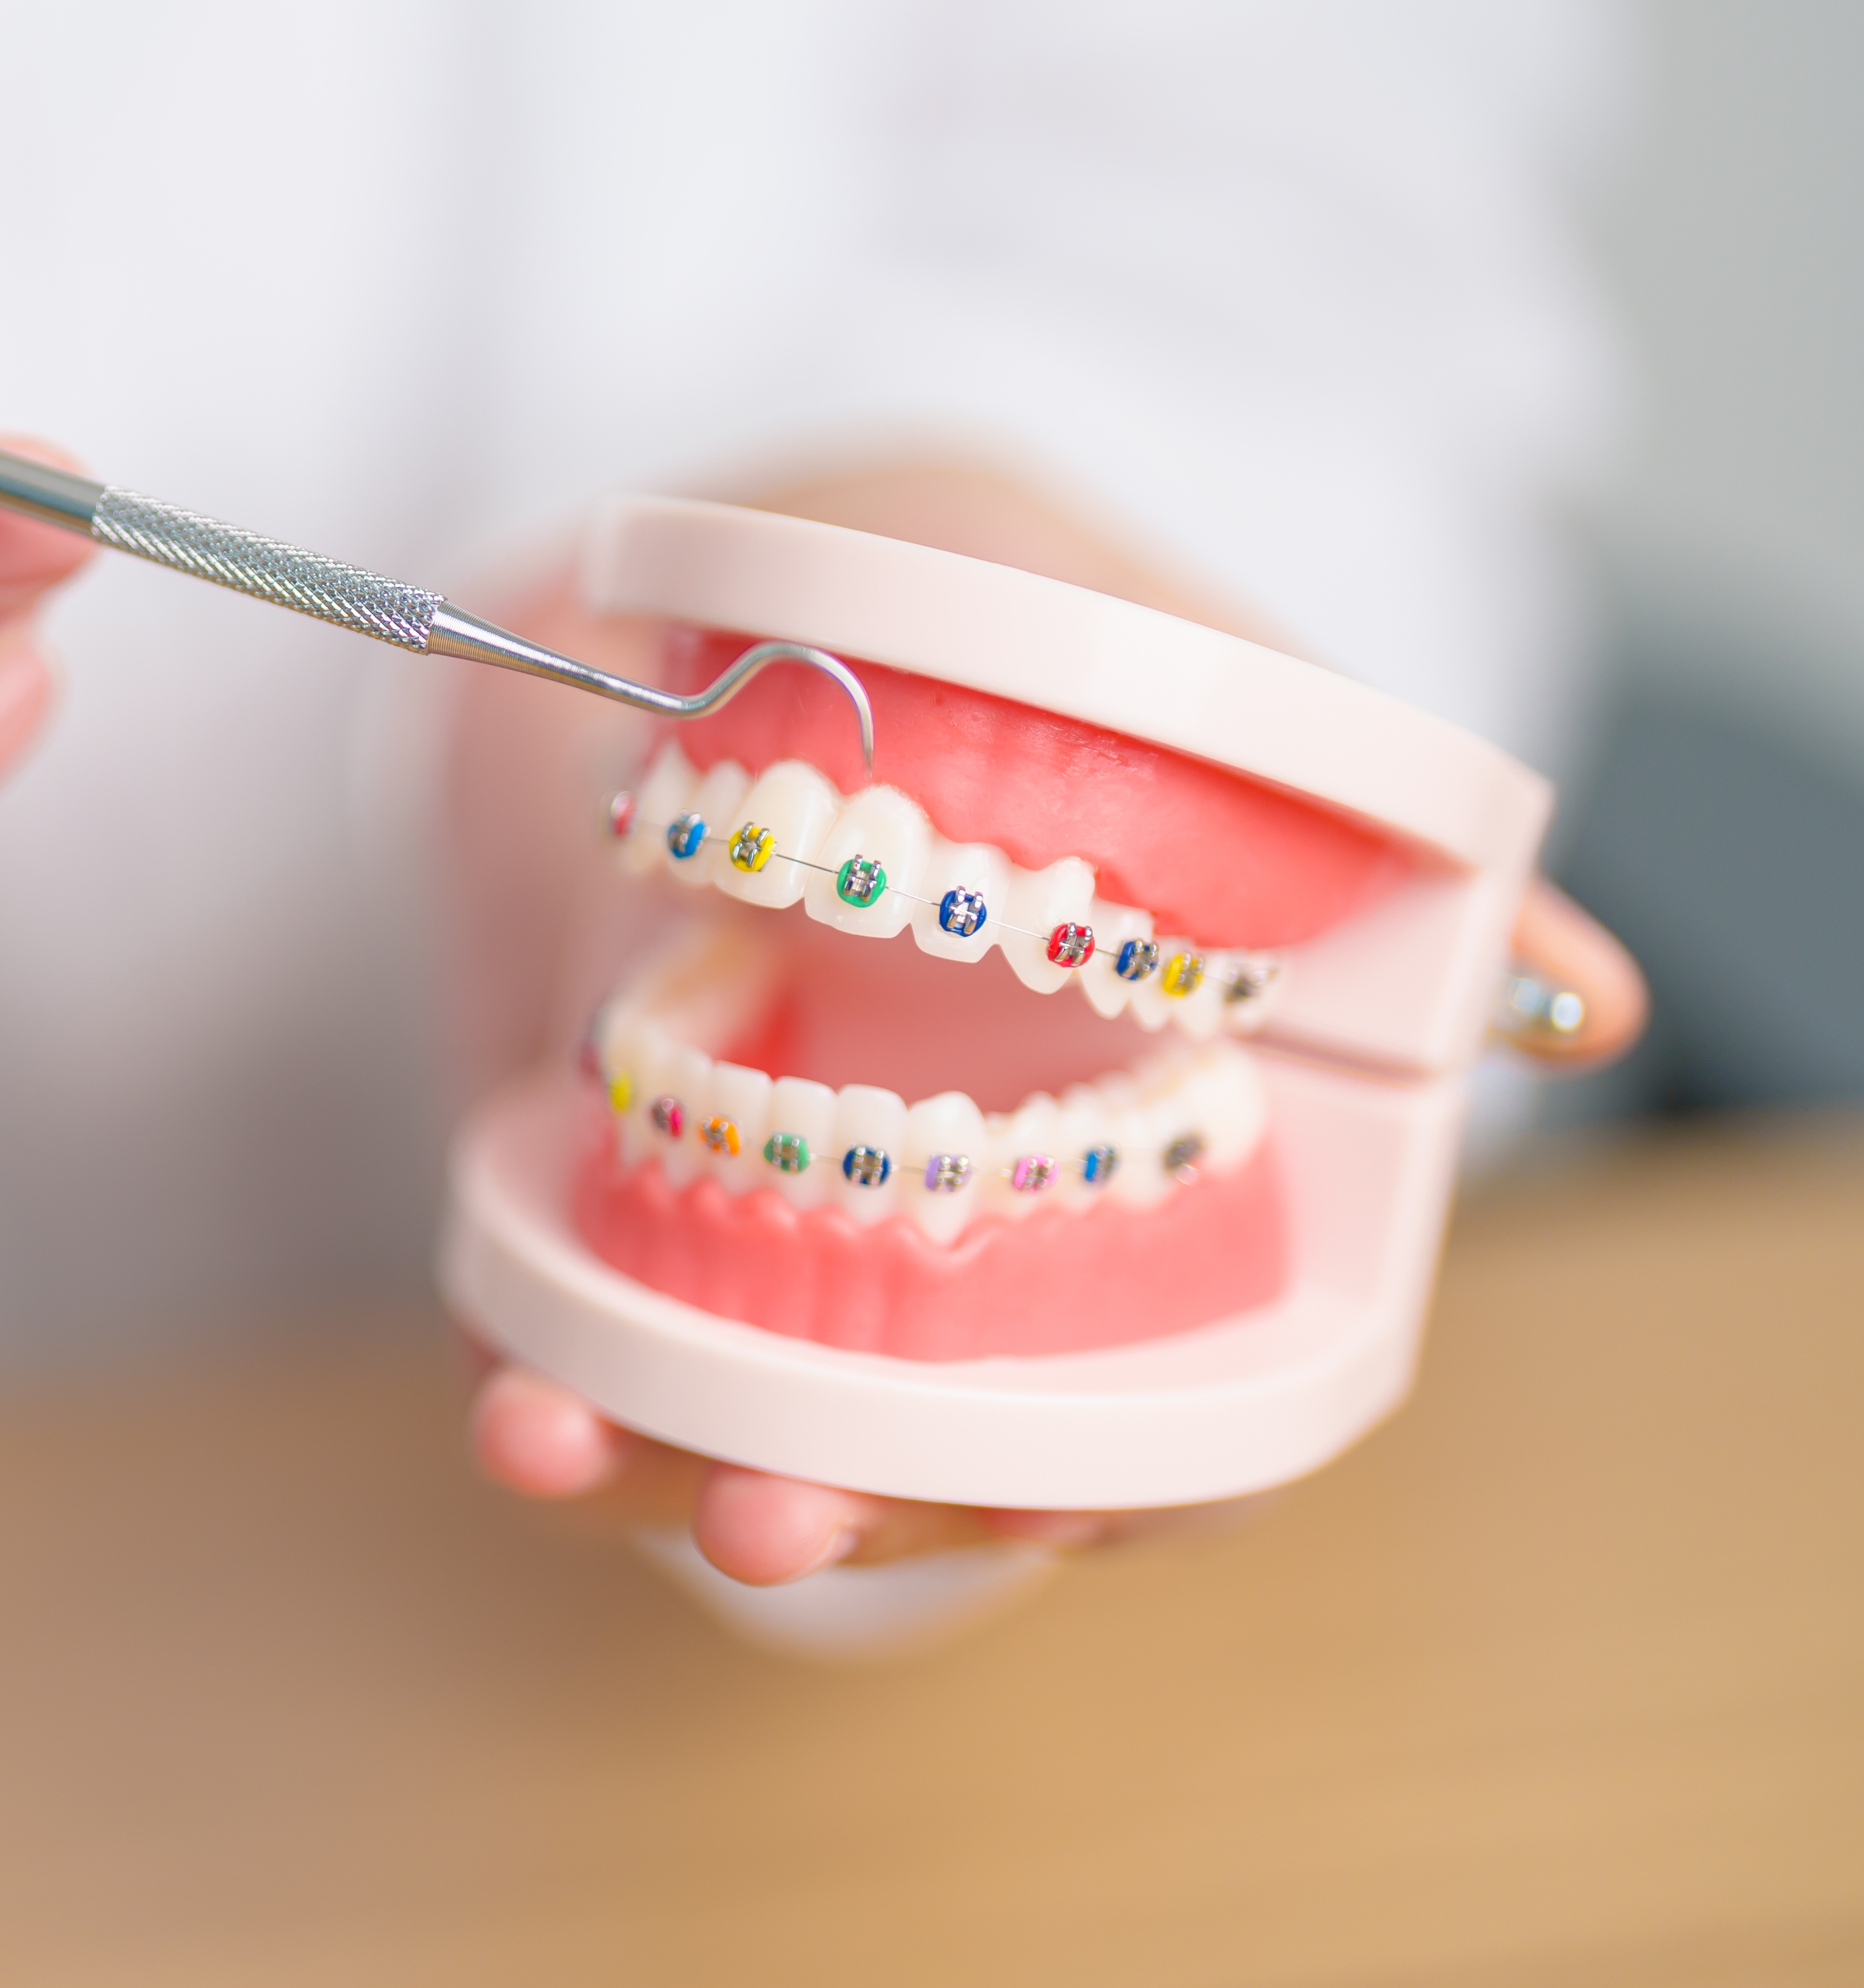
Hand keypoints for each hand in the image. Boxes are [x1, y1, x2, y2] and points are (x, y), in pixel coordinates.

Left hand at [444, 457, 1650, 1583]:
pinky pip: (562, 1314)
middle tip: (784, 1513)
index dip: (1123, 1471)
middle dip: (857, 1493)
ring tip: (576, 1462)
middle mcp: (943, 1218)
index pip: (1164, 1397)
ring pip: (728, 1406)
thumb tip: (1583, 1005)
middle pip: (930, 1440)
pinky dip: (531, 1369)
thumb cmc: (943, 607)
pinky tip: (508, 1400)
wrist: (670, 578)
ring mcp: (756, 1208)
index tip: (1056, 1504)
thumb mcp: (1139, 665)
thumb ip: (1340, 818)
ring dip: (654, 1460)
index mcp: (1117, 1157)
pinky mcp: (588, 1174)